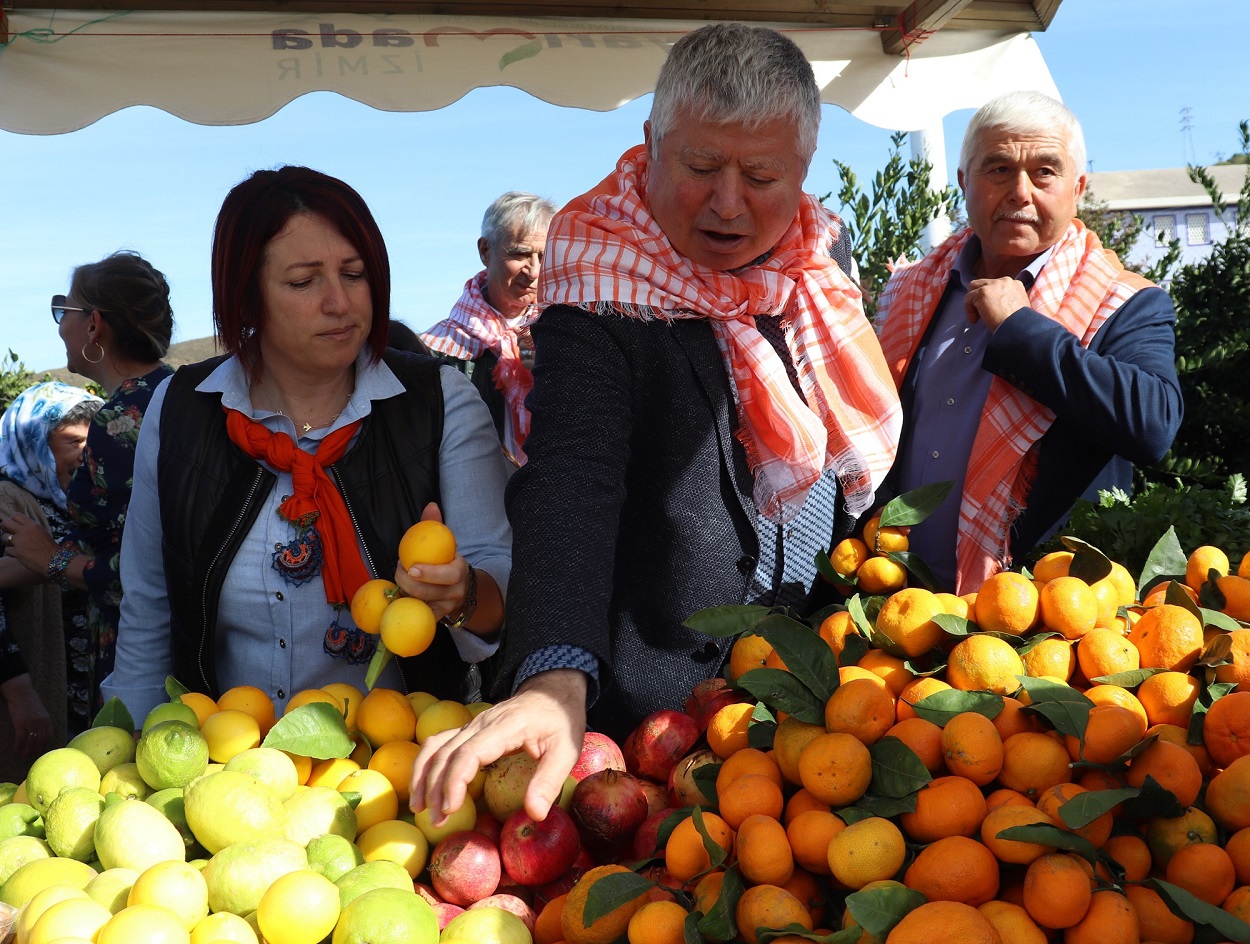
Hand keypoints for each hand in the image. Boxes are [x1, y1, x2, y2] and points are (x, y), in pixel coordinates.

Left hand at [0, 513, 58, 578]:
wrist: (54, 560)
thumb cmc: (49, 548)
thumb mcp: (41, 532)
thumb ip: (30, 528)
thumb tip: (18, 527)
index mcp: (32, 525)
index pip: (16, 515)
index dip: (12, 520)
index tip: (13, 526)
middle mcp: (25, 531)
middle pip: (6, 522)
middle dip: (4, 527)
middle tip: (7, 532)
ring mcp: (20, 541)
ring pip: (3, 537)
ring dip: (7, 541)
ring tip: (14, 546)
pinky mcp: (17, 552)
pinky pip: (6, 550)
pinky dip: (11, 552)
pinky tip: (17, 554)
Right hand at [1, 674, 53, 758]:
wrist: (21, 692)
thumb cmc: (30, 702)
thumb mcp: (41, 711)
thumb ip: (43, 721)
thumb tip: (42, 733)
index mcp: (47, 720)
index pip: (49, 736)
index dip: (45, 745)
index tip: (41, 751)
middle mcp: (41, 722)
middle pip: (40, 741)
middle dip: (36, 751)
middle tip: (32, 757)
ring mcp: (31, 723)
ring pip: (31, 742)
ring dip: (27, 751)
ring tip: (24, 756)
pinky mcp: (20, 723)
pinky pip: (21, 738)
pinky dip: (18, 746)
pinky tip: (16, 750)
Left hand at [393, 502, 470, 622]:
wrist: (460, 586)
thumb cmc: (446, 560)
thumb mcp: (443, 542)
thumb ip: (435, 525)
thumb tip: (430, 506)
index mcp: (460, 571)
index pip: (447, 575)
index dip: (429, 573)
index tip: (411, 567)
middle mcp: (456, 592)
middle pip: (428, 592)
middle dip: (406, 582)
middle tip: (399, 570)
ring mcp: (447, 607)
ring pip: (420, 604)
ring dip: (404, 592)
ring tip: (398, 580)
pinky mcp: (438, 617)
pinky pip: (419, 615)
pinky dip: (406, 607)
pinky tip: (397, 598)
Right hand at [409, 669, 587, 823]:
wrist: (553, 690)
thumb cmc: (561, 721)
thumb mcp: (566, 750)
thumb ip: (549, 781)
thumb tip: (535, 814)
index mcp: (504, 727)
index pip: (469, 753)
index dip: (455, 781)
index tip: (450, 809)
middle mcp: (482, 723)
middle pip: (447, 753)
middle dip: (435, 788)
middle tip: (436, 821)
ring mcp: (472, 724)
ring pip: (436, 746)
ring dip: (423, 776)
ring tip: (420, 807)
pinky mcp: (469, 728)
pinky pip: (440, 742)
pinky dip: (426, 763)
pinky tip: (424, 785)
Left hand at [964, 277, 1029, 331]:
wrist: (1018, 328)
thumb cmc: (1018, 324)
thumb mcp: (1018, 307)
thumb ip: (1007, 301)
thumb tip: (996, 305)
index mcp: (1014, 284)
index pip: (995, 285)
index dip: (990, 298)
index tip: (991, 310)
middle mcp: (1004, 281)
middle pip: (982, 284)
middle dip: (979, 297)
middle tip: (982, 313)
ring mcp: (993, 285)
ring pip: (973, 288)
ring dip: (973, 303)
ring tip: (979, 317)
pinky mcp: (982, 293)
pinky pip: (968, 299)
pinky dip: (969, 311)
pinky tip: (975, 321)